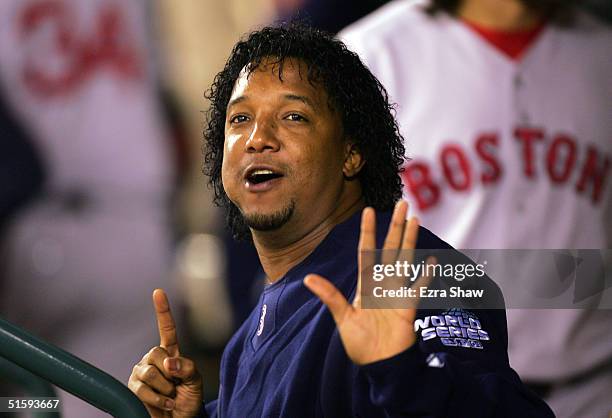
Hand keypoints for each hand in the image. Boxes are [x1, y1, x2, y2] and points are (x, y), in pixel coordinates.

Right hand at [128, 289, 202, 416]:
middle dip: (169, 372)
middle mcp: (153, 359)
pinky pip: (142, 389)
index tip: (158, 292)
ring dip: (164, 388)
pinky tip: (165, 404)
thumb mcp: (196, 382)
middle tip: (176, 385)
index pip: (166, 329)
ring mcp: (141, 372)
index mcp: (171, 352)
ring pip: (149, 372)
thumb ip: (187, 368)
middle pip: (156, 353)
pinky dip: (157, 399)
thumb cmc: (189, 400)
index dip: (162, 310)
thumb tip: (169, 363)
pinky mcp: (132, 387)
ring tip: (170, 396)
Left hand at [304, 201, 433, 364]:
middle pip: (390, 248)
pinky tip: (432, 260)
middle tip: (402, 204)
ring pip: (405, 259)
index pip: (367, 251)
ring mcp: (397, 292)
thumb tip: (307, 279)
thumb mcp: (342, 318)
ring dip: (410, 240)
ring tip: (415, 220)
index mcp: (365, 285)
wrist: (378, 365)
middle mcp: (382, 284)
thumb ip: (330, 296)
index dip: (367, 231)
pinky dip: (425, 275)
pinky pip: (418, 287)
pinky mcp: (409, 306)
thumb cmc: (359, 344)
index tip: (367, 210)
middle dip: (395, 226)